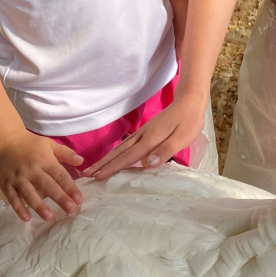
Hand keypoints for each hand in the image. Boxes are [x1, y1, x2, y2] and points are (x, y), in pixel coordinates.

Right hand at [0, 130, 84, 221]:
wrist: (6, 141)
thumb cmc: (32, 145)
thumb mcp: (50, 144)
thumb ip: (66, 153)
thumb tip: (82, 161)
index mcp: (45, 160)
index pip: (60, 175)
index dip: (70, 187)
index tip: (79, 199)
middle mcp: (32, 170)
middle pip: (47, 185)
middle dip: (60, 198)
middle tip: (70, 210)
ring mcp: (18, 178)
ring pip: (29, 193)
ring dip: (39, 205)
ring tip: (49, 217)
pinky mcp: (6, 184)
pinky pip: (13, 198)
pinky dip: (19, 208)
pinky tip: (26, 218)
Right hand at [85, 93, 206, 180]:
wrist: (189, 100)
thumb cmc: (189, 120)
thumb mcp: (183, 137)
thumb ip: (166, 150)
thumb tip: (149, 163)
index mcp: (151, 139)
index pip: (129, 156)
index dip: (113, 167)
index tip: (98, 176)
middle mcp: (142, 135)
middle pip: (119, 152)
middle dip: (102, 164)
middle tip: (86, 175)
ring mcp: (142, 132)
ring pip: (120, 148)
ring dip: (107, 158)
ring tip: (94, 168)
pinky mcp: (145, 131)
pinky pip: (127, 144)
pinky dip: (117, 153)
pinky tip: (114, 157)